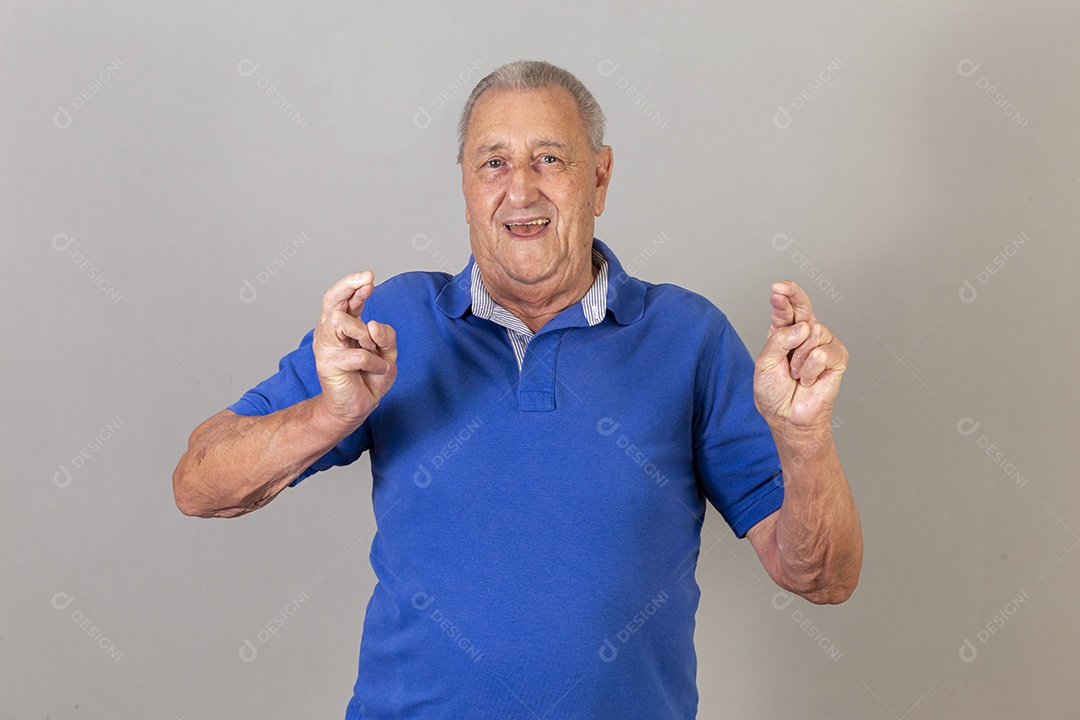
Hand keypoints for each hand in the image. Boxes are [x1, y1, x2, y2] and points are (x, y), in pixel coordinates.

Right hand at [313, 272, 397, 427]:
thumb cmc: (370, 377)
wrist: (356, 406)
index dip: (355, 284)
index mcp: (344, 325)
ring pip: (343, 321)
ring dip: (366, 335)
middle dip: (348, 285)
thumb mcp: (387, 353)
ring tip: (373, 351)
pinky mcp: (327, 363)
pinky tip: (375, 370)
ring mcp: (326, 346)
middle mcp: (330, 331)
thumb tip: (373, 323)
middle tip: (367, 279)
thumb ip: (385, 336)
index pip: (343, 297)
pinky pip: (359, 354)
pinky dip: (375, 362)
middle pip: (332, 299)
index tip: (370, 276)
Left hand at [753, 280, 846, 429]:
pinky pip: (822, 353)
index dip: (784, 296)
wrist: (787, 417)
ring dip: (798, 357)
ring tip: (796, 374)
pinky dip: (811, 370)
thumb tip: (805, 327)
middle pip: (804, 306)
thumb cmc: (774, 392)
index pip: (786, 309)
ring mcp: (823, 344)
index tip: (777, 287)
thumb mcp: (766, 363)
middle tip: (780, 290)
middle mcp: (806, 334)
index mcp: (785, 333)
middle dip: (793, 295)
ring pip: (813, 332)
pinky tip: (809, 380)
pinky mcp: (838, 357)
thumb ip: (779, 340)